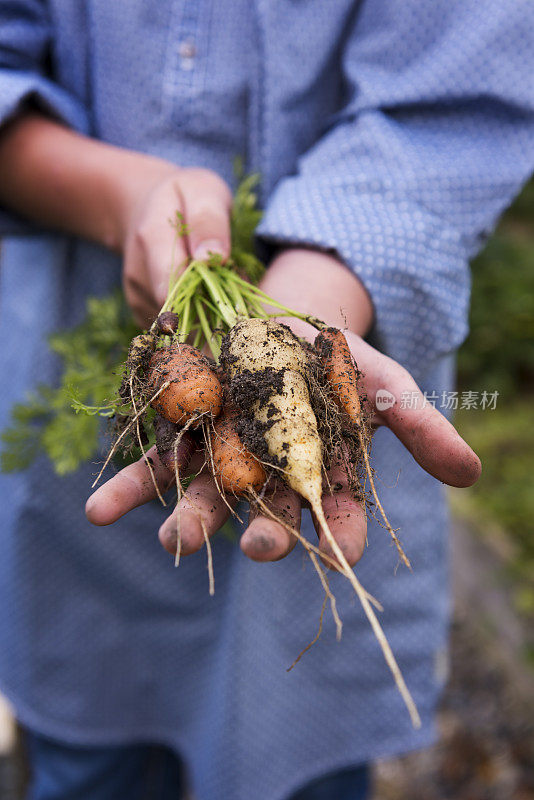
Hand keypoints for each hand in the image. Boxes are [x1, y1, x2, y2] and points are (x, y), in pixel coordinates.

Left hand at [85, 248, 480, 568]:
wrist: (280, 321)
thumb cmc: (335, 356)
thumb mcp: (379, 379)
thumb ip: (418, 424)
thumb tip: (471, 473)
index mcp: (324, 472)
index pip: (341, 516)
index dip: (345, 536)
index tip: (342, 553)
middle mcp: (272, 479)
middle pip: (271, 516)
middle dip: (266, 534)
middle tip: (260, 549)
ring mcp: (224, 462)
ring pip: (208, 500)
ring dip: (188, 524)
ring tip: (171, 542)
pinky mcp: (184, 438)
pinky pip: (156, 466)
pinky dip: (129, 488)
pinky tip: (99, 511)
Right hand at [116, 165, 232, 327]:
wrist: (145, 208)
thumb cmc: (184, 198)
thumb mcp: (202, 191)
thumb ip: (208, 221)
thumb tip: (214, 257)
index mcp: (151, 236)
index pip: (175, 280)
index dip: (208, 292)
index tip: (233, 294)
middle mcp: (138, 272)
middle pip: (181, 307)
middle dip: (213, 304)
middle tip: (235, 288)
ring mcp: (137, 295)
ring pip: (180, 321)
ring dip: (207, 310)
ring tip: (220, 285)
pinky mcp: (141, 311)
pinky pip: (174, 326)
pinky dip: (197, 316)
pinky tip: (204, 294)